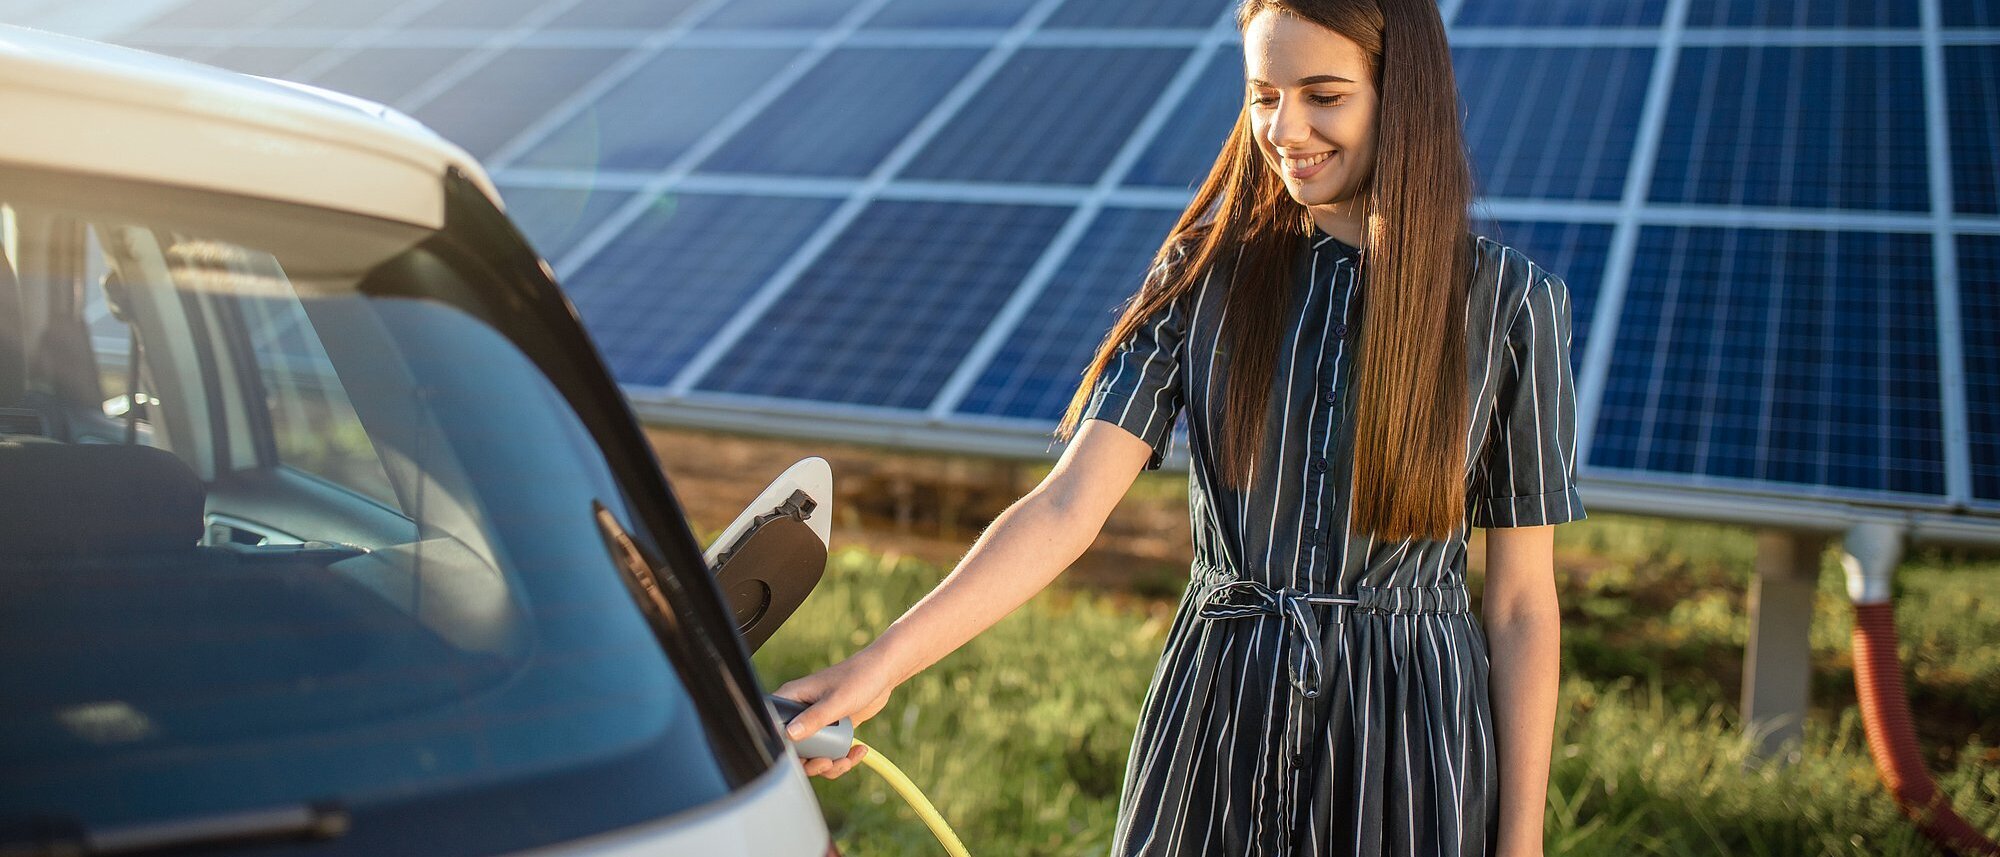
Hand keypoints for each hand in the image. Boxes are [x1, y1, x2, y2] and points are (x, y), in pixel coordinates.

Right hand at [773, 647, 901, 778]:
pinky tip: (857, 752)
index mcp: (793, 698)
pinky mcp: (833, 729)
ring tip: (846, 760)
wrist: (883, 674)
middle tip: (827, 763)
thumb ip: (814, 718)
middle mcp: (801, 712)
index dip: (784, 747)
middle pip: (794, 748)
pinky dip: (842, 758)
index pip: (776, 726)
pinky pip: (830, 751)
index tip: (804, 756)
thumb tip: (790, 734)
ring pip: (813, 754)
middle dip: (811, 762)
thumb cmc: (858, 677)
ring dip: (829, 764)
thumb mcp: (836, 700)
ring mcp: (817, 722)